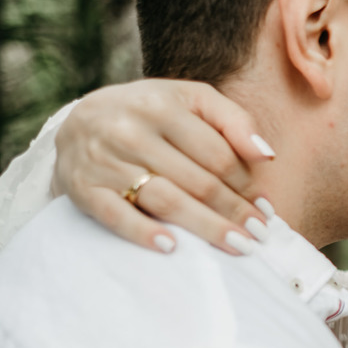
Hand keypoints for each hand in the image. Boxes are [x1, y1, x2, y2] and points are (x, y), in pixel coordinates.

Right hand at [53, 79, 275, 254]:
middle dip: (234, 211)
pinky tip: (172, 247)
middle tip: (260, 234)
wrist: (81, 119)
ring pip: (165, 200)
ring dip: (206, 227)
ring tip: (237, 245)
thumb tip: (267, 156)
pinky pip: (116, 215)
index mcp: (163, 106)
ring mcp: (104, 160)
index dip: (246, 183)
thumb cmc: (151, 112)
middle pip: (197, 181)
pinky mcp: (83, 187)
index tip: (265, 206)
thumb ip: (234, 121)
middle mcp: (131, 131)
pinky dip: (144, 233)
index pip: (217, 154)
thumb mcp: (192, 100)